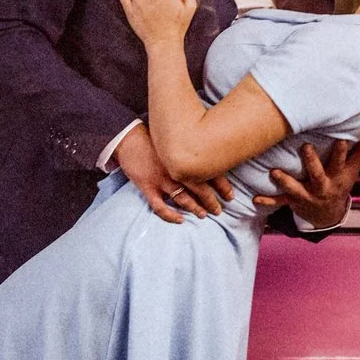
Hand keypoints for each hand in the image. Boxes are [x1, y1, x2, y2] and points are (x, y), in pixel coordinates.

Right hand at [113, 124, 230, 222]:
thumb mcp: (175, 141)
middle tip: (219, 210)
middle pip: (200, 189)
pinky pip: (160, 206)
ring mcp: (161, 179)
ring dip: (195, 208)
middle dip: (211, 201)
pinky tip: (180, 220)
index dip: (223, 186)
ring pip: (183, 198)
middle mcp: (176, 170)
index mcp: (185, 157)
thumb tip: (209, 158)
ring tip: (204, 215)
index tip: (230, 196)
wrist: (129, 139)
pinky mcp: (147, 187)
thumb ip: (190, 151)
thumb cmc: (153, 139)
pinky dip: (170, 215)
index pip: (210, 173)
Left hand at [257, 137, 359, 231]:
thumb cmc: (340, 184)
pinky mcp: (294, 202)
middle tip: (305, 147)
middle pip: (318, 174)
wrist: (328, 215)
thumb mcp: (352, 170)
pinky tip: (255, 199)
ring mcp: (307, 195)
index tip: (341, 140)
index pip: (341, 163)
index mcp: (337, 177)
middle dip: (312, 162)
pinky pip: (280, 202)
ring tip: (274, 172)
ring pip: (296, 189)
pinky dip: (268, 201)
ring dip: (285, 181)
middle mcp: (323, 186)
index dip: (342, 153)